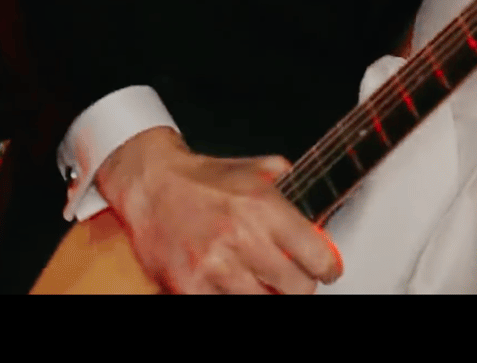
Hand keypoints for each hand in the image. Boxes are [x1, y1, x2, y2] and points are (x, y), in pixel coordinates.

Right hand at [97, 127, 340, 294]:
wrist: (149, 184)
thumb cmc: (198, 179)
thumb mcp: (254, 170)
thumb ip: (288, 188)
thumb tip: (315, 212)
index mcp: (263, 207)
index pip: (318, 256)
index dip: (327, 267)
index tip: (326, 269)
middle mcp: (242, 238)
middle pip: (297, 289)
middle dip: (298, 284)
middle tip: (292, 278)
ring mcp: (216, 266)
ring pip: (264, 302)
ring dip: (266, 294)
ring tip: (260, 281)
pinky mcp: (191, 287)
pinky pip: (227, 305)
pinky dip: (232, 297)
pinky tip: (231, 285)